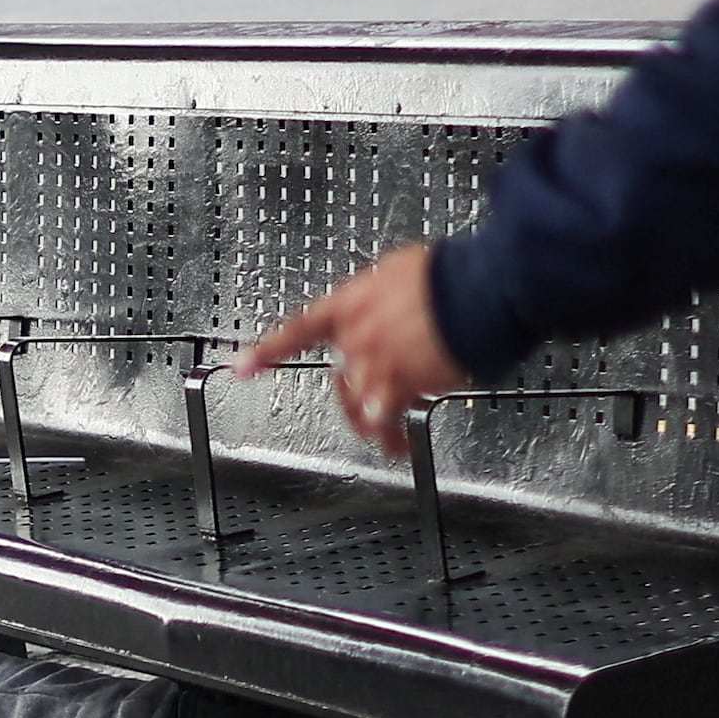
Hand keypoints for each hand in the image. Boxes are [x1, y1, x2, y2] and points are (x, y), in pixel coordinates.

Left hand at [235, 239, 471, 445]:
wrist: (477, 287)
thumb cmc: (449, 275)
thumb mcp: (399, 273)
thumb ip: (382, 298)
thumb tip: (391, 309)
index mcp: (348, 302)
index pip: (298, 330)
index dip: (268, 350)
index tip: (241, 366)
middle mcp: (353, 335)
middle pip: (337, 378)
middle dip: (351, 394)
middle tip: (367, 403)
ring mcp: (372, 362)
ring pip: (358, 404)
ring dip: (372, 420)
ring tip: (386, 434)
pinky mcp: (397, 385)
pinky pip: (384, 421)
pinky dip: (391, 436)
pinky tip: (395, 444)